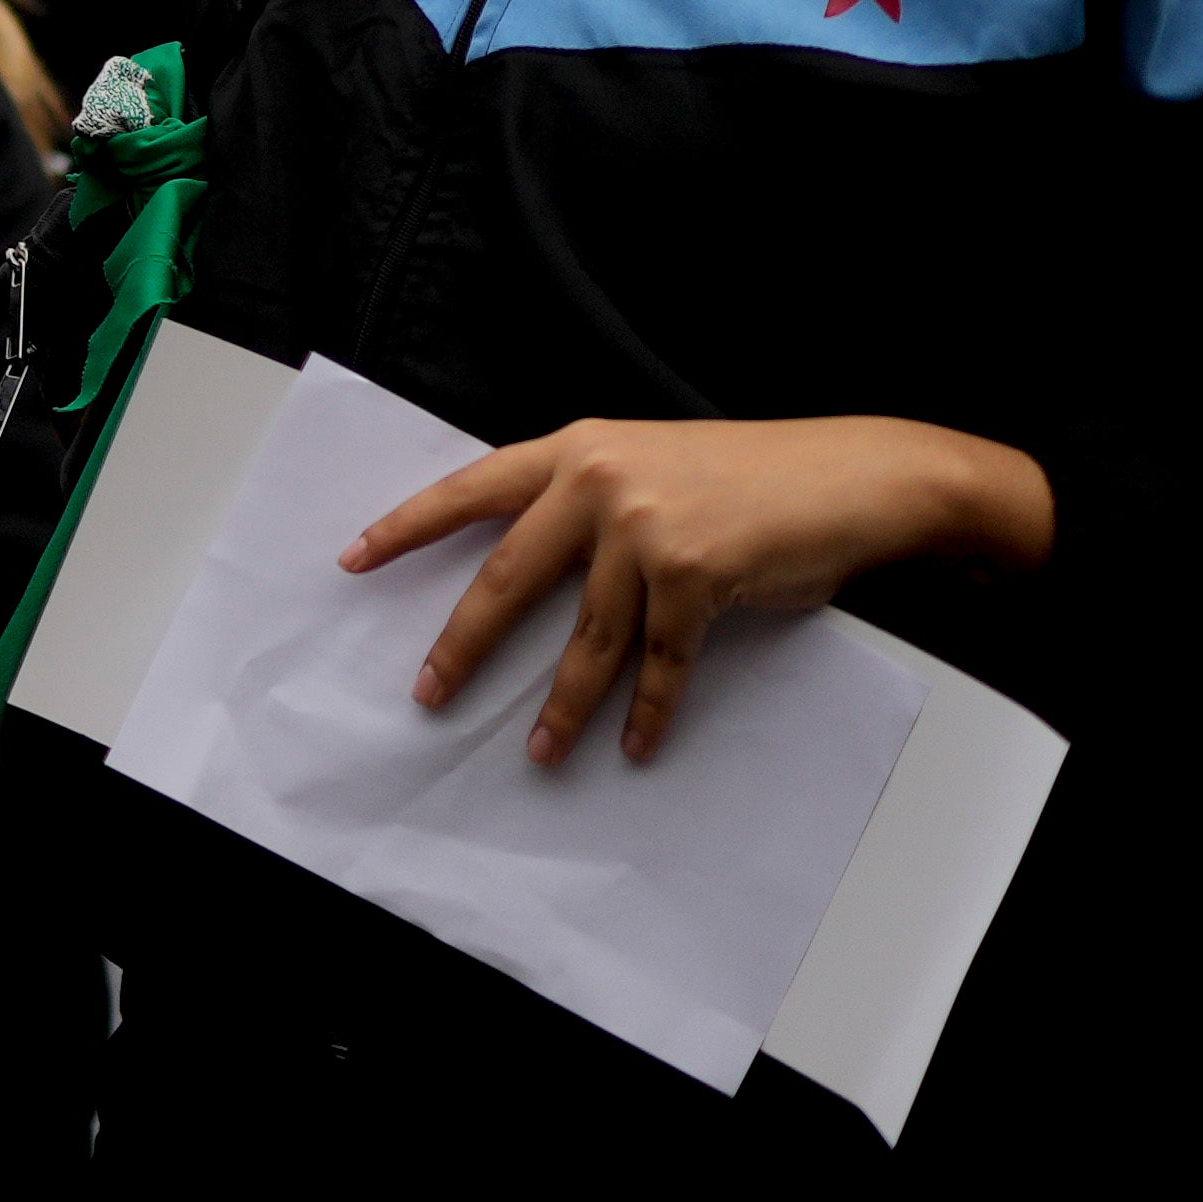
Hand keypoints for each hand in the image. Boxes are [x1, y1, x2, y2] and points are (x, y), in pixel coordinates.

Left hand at [348, 411, 1053, 768]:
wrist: (849, 476)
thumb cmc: (752, 476)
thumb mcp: (648, 463)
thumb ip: (586, 500)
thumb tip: (526, 565)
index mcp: (577, 449)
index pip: (470, 488)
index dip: (407, 525)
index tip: (353, 558)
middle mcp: (597, 481)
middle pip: (506, 577)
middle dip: (463, 643)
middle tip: (427, 691)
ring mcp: (643, 527)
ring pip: (584, 637)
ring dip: (562, 704)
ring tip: (539, 752)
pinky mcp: (692, 573)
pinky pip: (658, 661)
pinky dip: (647, 710)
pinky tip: (634, 745)